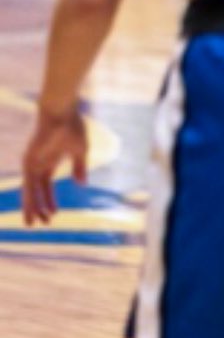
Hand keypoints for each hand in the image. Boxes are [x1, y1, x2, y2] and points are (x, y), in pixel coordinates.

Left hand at [21, 107, 87, 225]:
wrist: (63, 113)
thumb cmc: (73, 127)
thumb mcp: (80, 151)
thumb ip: (80, 168)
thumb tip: (81, 184)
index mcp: (50, 162)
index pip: (46, 186)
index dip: (49, 199)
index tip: (54, 213)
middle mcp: (38, 164)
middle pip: (36, 191)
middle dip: (39, 207)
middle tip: (42, 224)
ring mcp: (32, 163)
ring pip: (29, 190)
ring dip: (31, 207)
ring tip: (32, 224)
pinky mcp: (29, 161)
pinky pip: (27, 184)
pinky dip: (29, 197)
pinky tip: (31, 209)